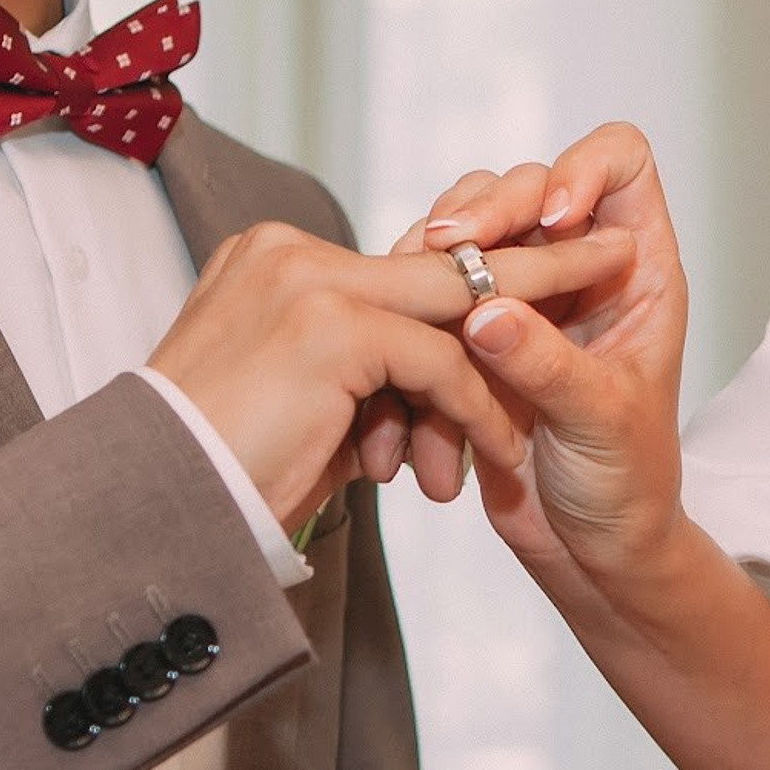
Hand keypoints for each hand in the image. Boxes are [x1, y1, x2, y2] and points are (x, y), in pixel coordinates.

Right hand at [148, 218, 629, 532]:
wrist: (161, 517)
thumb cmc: (222, 483)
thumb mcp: (299, 411)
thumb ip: (352, 374)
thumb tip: (408, 383)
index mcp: (273, 261)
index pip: (395, 263)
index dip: (471, 273)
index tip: (533, 280)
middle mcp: (288, 252)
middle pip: (435, 259)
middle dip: (532, 263)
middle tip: (608, 255)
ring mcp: (307, 282)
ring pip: (447, 306)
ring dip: (514, 350)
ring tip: (577, 364)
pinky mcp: (329, 327)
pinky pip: (440, 361)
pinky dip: (478, 409)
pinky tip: (502, 452)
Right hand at [394, 124, 687, 581]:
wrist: (587, 554)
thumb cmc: (628, 487)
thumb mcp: (597, 423)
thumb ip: (545, 363)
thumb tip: (487, 310)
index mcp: (634, 269)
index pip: (618, 161)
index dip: (581, 166)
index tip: (550, 217)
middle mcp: (574, 269)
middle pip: (520, 186)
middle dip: (479, 210)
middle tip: (443, 246)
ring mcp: (518, 300)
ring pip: (460, 238)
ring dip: (431, 275)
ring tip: (421, 324)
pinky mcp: (467, 339)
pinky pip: (421, 303)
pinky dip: (405, 331)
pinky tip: (406, 380)